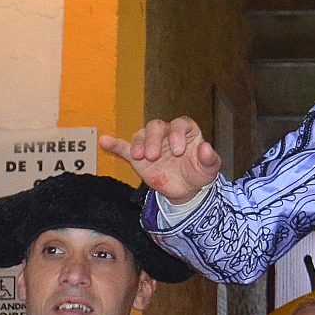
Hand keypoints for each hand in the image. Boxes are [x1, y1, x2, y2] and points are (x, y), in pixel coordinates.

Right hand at [99, 119, 222, 204]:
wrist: (186, 190)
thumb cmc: (198, 173)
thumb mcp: (209, 168)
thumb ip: (209, 158)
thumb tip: (205, 147)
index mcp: (185, 131)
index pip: (179, 124)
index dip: (177, 134)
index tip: (178, 151)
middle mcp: (166, 134)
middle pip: (156, 126)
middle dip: (154, 139)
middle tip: (154, 156)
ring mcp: (151, 144)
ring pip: (141, 135)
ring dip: (139, 144)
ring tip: (140, 157)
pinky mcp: (138, 157)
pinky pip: (123, 147)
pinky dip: (114, 144)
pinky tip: (104, 141)